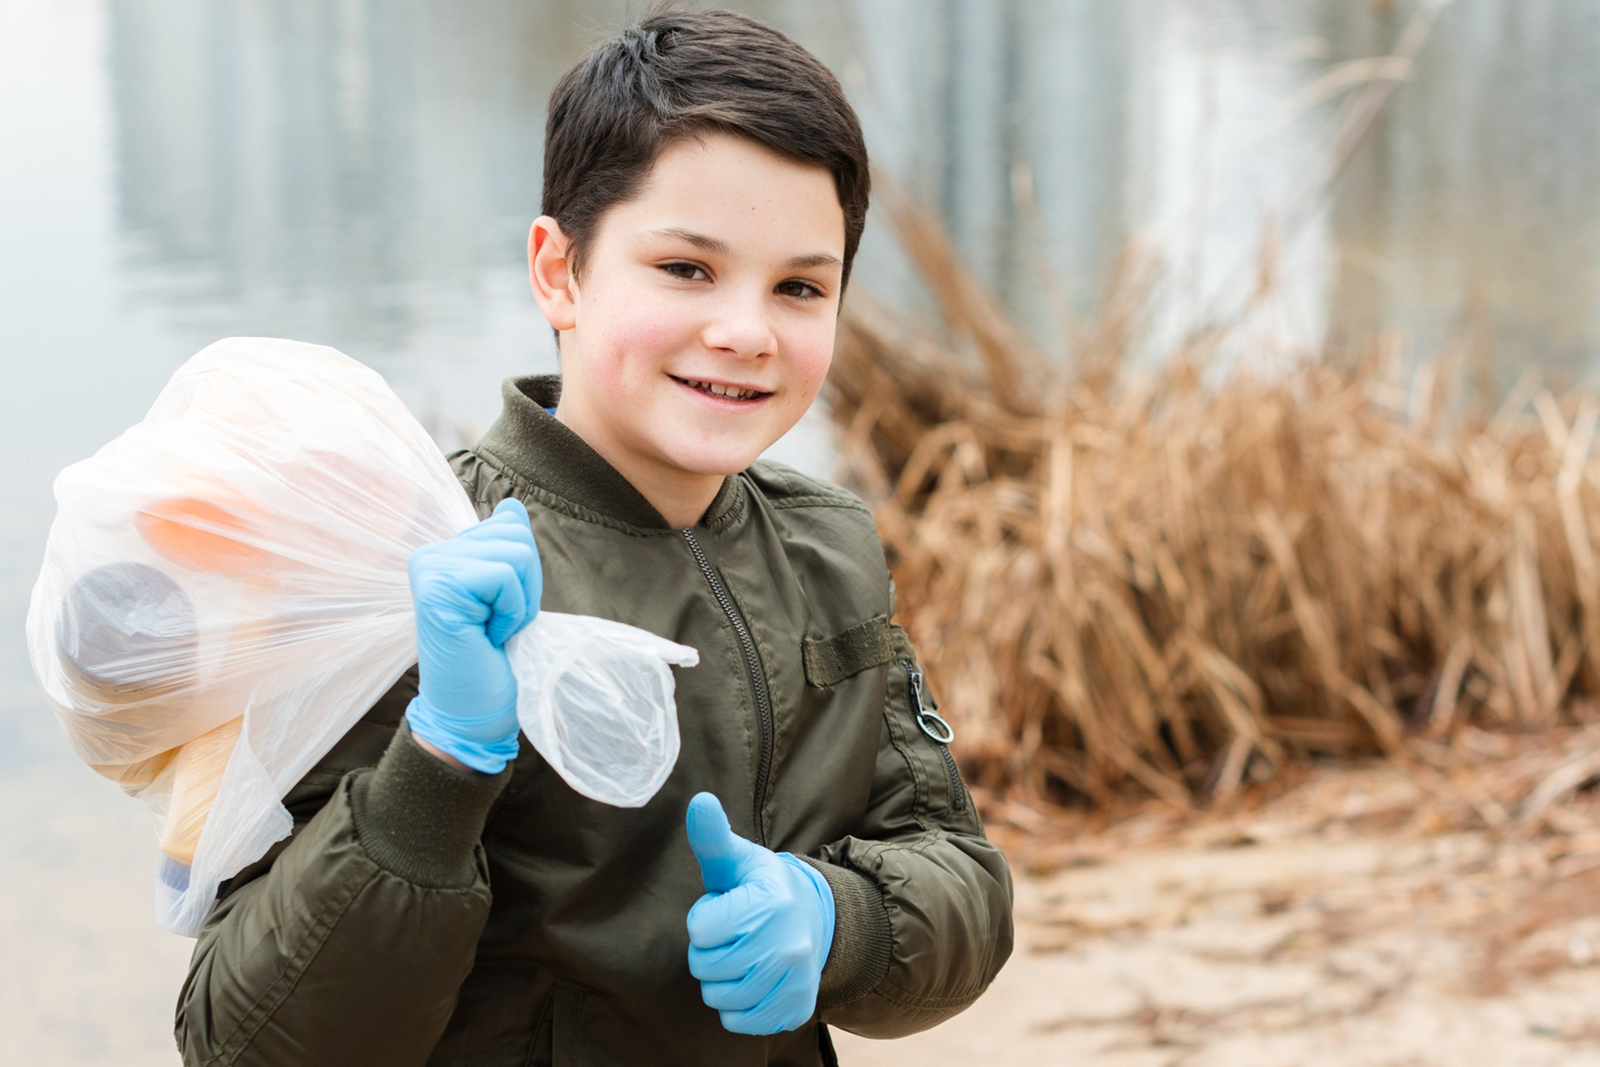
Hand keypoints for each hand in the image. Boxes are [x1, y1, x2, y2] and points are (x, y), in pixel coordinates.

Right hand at [405, 498, 539, 773]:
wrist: (472, 715)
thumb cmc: (490, 662)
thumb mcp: (507, 596)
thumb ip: (506, 549)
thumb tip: (511, 506)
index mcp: (445, 553)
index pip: (511, 526)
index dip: (525, 575)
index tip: (496, 613)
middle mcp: (430, 554)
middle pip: (517, 537)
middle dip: (525, 588)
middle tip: (496, 626)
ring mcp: (430, 568)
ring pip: (517, 553)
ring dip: (518, 603)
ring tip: (491, 631)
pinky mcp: (438, 588)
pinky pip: (504, 576)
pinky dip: (510, 612)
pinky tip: (486, 635)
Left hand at [684, 792, 833, 1034]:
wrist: (813, 920)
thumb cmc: (761, 888)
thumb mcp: (738, 860)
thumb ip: (712, 836)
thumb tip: (699, 800)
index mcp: (770, 904)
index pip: (699, 929)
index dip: (706, 917)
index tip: (727, 908)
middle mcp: (787, 946)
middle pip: (705, 966)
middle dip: (710, 949)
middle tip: (734, 934)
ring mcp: (794, 982)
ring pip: (717, 997)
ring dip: (720, 978)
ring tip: (742, 954)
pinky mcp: (794, 1010)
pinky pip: (737, 1022)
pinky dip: (737, 1006)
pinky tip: (752, 980)